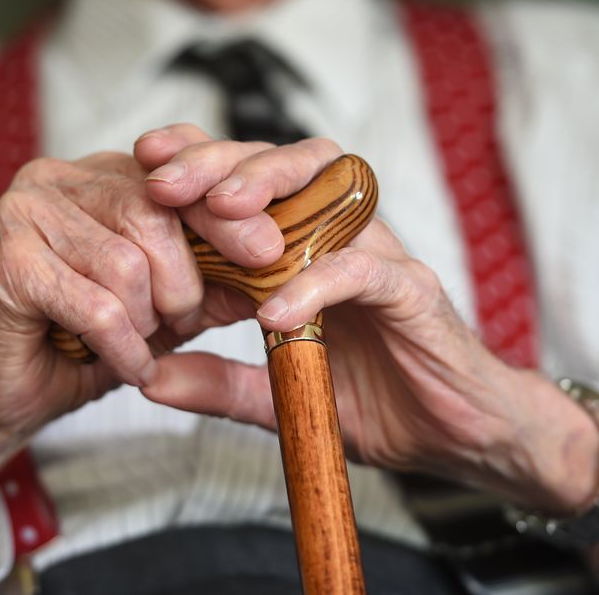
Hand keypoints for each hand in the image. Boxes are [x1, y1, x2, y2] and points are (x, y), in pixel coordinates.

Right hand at [0, 138, 320, 555]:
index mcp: (98, 175)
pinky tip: (125, 365)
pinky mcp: (7, 261)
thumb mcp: (165, 306)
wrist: (6, 394)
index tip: (268, 251)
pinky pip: (96, 306)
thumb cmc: (84, 342)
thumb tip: (278, 257)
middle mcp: (58, 178)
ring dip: (147, 321)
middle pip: (155, 213)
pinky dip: (122, 346)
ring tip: (139, 345)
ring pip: (128, 263)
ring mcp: (25, 212)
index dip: (226, 213)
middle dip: (184, 283)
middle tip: (179, 323)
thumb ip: (213, 278)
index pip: (177, 173)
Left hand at [137, 128, 598, 514]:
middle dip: (220, 161)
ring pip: (328, 192)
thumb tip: (148, 378)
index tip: (142, 165)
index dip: (198, 164)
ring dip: (269, 189)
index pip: (249, 184)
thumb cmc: (374, 401)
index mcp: (303, 250)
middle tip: (165, 180)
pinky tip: (273, 310)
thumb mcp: (280, 395)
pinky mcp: (412, 291)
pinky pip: (363, 271)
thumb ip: (219, 383)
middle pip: (282, 166)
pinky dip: (316, 284)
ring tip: (216, 210)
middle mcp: (338, 240)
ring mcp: (377, 258)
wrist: (456, 436)